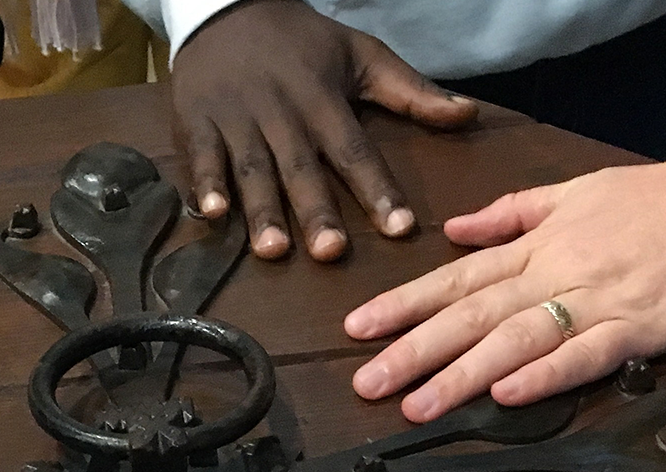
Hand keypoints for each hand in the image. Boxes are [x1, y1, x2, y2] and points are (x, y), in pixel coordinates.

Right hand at [173, 0, 476, 260]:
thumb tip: (468, 115)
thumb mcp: (362, 55)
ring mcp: (236, 118)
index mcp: (323, 100)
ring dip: (262, 210)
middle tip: (331, 252)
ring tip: (273, 250)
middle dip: (316, 210)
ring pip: (252, 169)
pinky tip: (212, 215)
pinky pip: (201, 155)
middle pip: (301, 168)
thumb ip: (412, 91)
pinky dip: (204, 184)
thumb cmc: (302, 42)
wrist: (229, 6)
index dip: (377, 189)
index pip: (355, 151)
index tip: (400, 228)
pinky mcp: (197, 121)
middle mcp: (281, 113)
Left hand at [346, 141, 665, 419]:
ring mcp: (598, 301)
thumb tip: (454, 228)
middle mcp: (557, 271)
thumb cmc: (664, 198)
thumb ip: (514, 212)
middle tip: (366, 383)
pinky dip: (545, 376)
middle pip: (472, 315)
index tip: (357, 328)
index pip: (457, 278)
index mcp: (540, 243)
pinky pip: (584, 355)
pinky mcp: (641, 328)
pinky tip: (506, 395)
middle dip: (414, 350)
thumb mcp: (579, 189)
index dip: (405, 304)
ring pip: (516, 340)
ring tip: (416, 404)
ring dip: (462, 374)